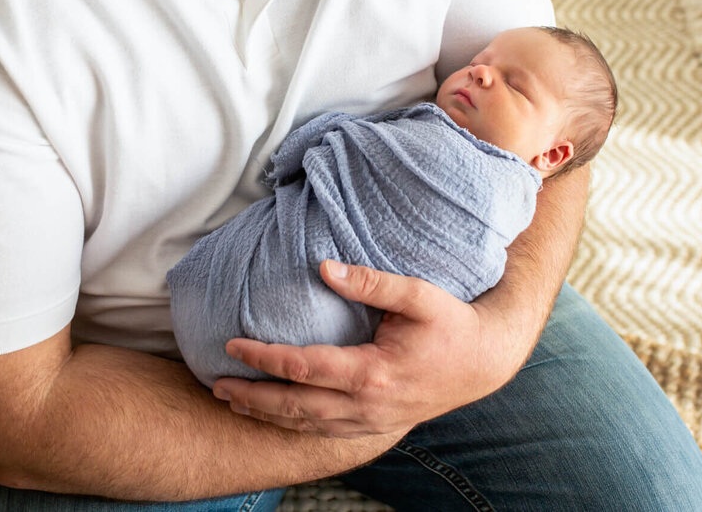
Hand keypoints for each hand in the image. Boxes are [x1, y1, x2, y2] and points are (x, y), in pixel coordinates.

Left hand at [211, 260, 513, 437]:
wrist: (485, 362)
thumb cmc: (452, 324)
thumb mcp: (418, 295)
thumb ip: (370, 282)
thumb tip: (324, 266)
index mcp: (372, 373)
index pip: (302, 368)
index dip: (263, 358)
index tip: (233, 345)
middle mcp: (367, 405)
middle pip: (295, 407)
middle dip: (252, 397)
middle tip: (216, 384)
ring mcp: (371, 422)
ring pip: (308, 426)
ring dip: (268, 416)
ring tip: (234, 402)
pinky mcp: (376, 426)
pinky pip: (326, 433)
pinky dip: (295, 427)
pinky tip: (278, 417)